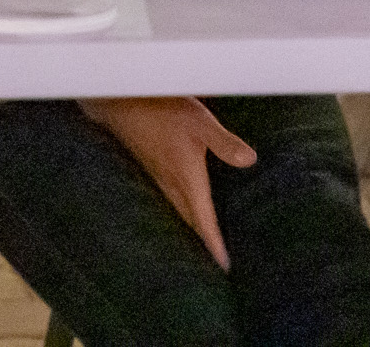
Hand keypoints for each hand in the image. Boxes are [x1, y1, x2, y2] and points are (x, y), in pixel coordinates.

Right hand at [78, 96, 257, 268]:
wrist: (120, 103)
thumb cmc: (161, 110)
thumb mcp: (200, 122)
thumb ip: (224, 143)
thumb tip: (250, 161)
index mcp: (186, 178)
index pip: (204, 220)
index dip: (214, 244)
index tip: (223, 265)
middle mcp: (171, 183)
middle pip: (191, 221)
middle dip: (203, 242)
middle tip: (215, 261)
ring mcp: (158, 176)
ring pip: (178, 211)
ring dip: (191, 227)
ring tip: (202, 242)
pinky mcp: (151, 167)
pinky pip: (168, 198)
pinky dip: (180, 210)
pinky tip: (182, 206)